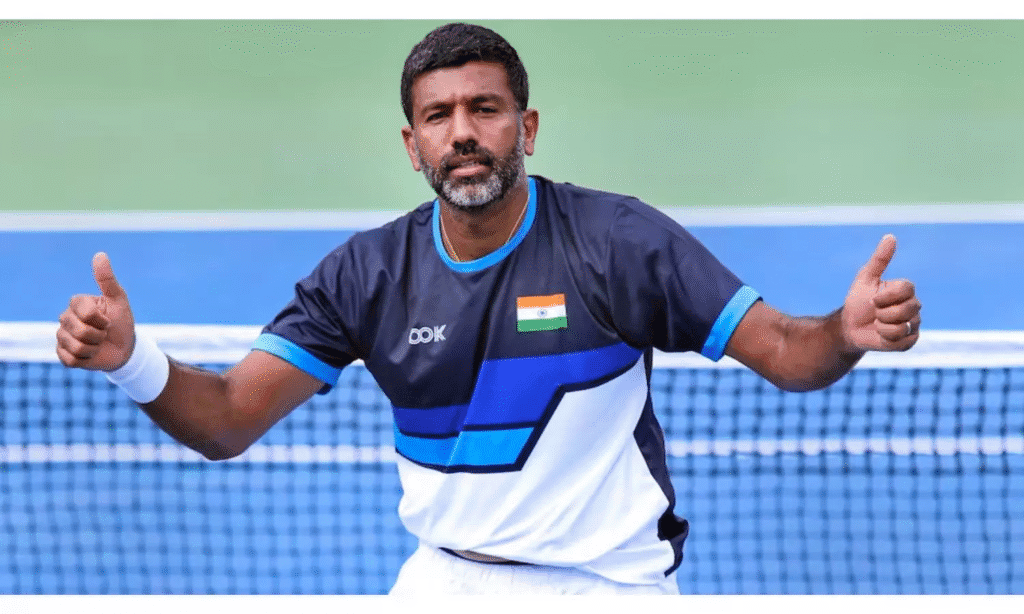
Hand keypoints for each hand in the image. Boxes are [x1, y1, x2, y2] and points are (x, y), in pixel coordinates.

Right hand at [56, 252, 136, 370]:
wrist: (124, 349)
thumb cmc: (122, 322)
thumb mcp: (118, 300)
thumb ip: (107, 279)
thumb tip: (100, 254)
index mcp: (77, 304)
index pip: (84, 312)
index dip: (100, 319)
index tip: (108, 320)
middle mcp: (65, 318)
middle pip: (79, 330)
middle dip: (98, 335)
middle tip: (104, 333)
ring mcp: (62, 336)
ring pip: (75, 346)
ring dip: (93, 348)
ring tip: (98, 344)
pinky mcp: (62, 354)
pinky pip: (70, 359)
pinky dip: (86, 359)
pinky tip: (90, 355)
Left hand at [841, 234, 920, 351]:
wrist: (849, 327)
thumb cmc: (857, 301)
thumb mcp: (865, 279)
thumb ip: (880, 260)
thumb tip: (890, 236)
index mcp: (905, 289)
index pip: (906, 289)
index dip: (885, 296)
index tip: (873, 298)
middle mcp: (914, 306)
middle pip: (906, 309)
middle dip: (882, 313)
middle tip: (875, 313)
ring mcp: (914, 324)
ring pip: (903, 327)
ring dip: (882, 327)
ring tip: (877, 324)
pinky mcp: (910, 341)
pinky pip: (902, 342)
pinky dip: (886, 340)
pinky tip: (881, 336)